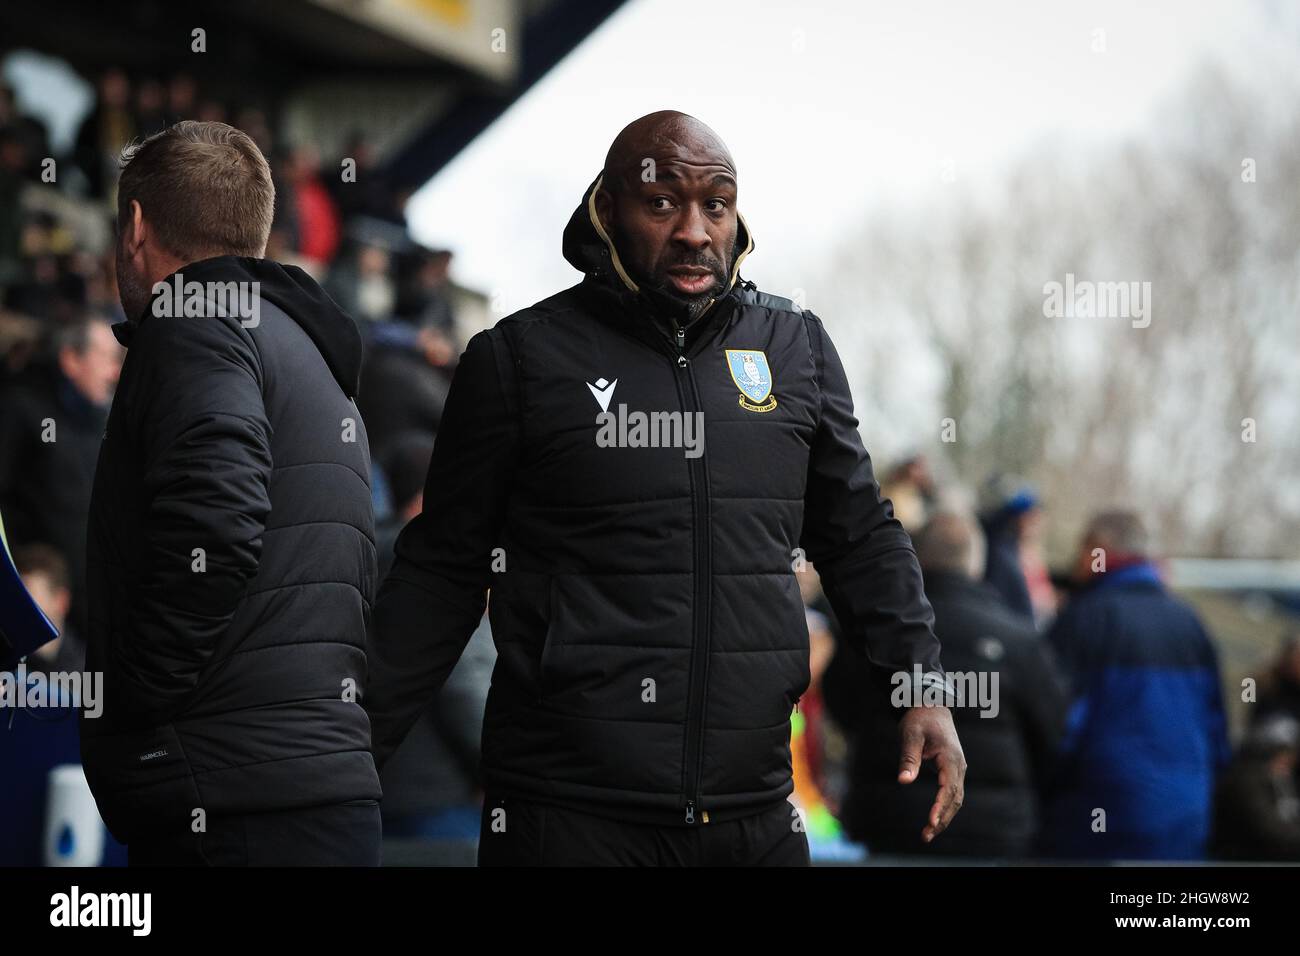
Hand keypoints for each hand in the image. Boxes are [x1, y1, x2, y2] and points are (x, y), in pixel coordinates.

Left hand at [897, 705, 965, 842]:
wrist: (932, 706)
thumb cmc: (920, 719)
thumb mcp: (910, 735)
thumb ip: (908, 758)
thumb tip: (903, 781)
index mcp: (950, 758)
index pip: (948, 788)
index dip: (940, 807)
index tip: (931, 821)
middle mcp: (958, 766)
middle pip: (955, 799)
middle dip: (942, 819)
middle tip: (926, 835)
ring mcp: (957, 769)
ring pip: (955, 799)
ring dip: (944, 817)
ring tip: (928, 833)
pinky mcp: (952, 770)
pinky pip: (952, 793)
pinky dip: (945, 808)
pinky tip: (934, 819)